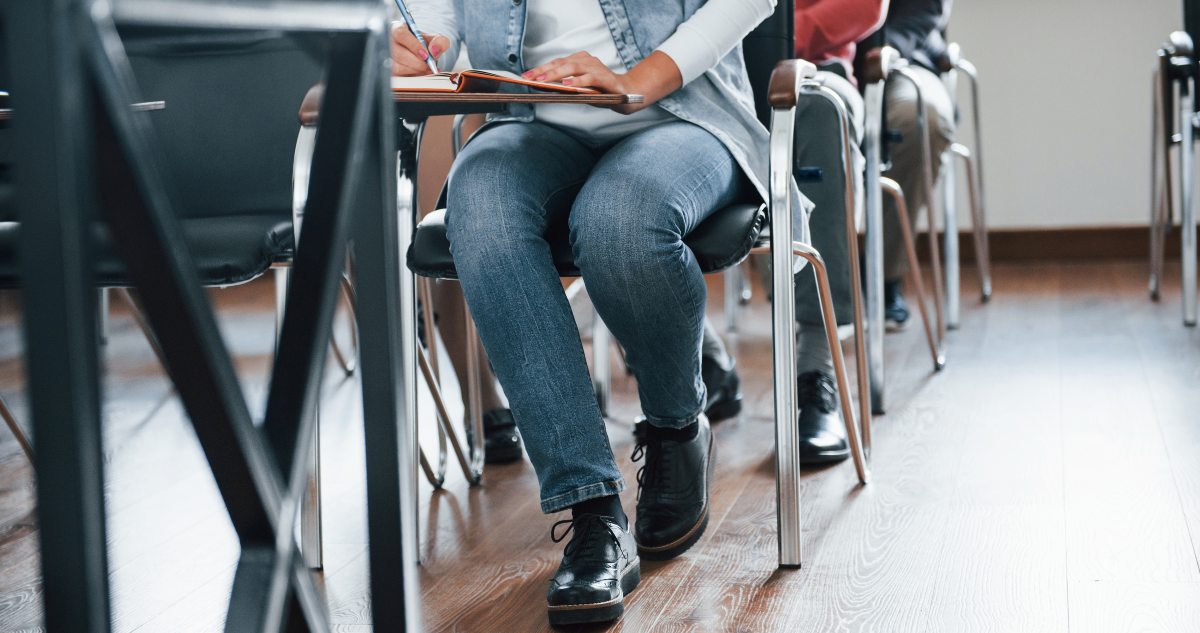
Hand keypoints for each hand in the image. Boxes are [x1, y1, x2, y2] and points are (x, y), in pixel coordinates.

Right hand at [390, 21, 450, 75]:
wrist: (423, 56)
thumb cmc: (426, 44)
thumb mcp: (436, 39)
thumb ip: (440, 41)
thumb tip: (434, 50)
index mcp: (398, 29)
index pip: (400, 34)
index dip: (413, 45)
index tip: (426, 55)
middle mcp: (390, 43)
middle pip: (398, 54)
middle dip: (416, 62)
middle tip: (428, 64)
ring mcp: (389, 58)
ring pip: (398, 67)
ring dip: (416, 70)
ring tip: (426, 68)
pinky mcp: (390, 72)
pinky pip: (400, 78)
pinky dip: (414, 77)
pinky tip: (422, 74)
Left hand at [523, 50, 682, 114]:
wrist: (628, 95)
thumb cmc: (601, 92)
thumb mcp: (580, 90)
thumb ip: (565, 88)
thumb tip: (544, 90)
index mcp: (579, 61)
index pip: (556, 63)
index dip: (540, 69)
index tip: (525, 76)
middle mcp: (587, 60)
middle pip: (561, 63)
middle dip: (544, 71)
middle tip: (529, 78)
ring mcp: (596, 67)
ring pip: (573, 67)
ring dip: (556, 74)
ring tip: (543, 80)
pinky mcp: (605, 77)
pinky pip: (589, 78)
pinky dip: (578, 81)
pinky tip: (567, 85)